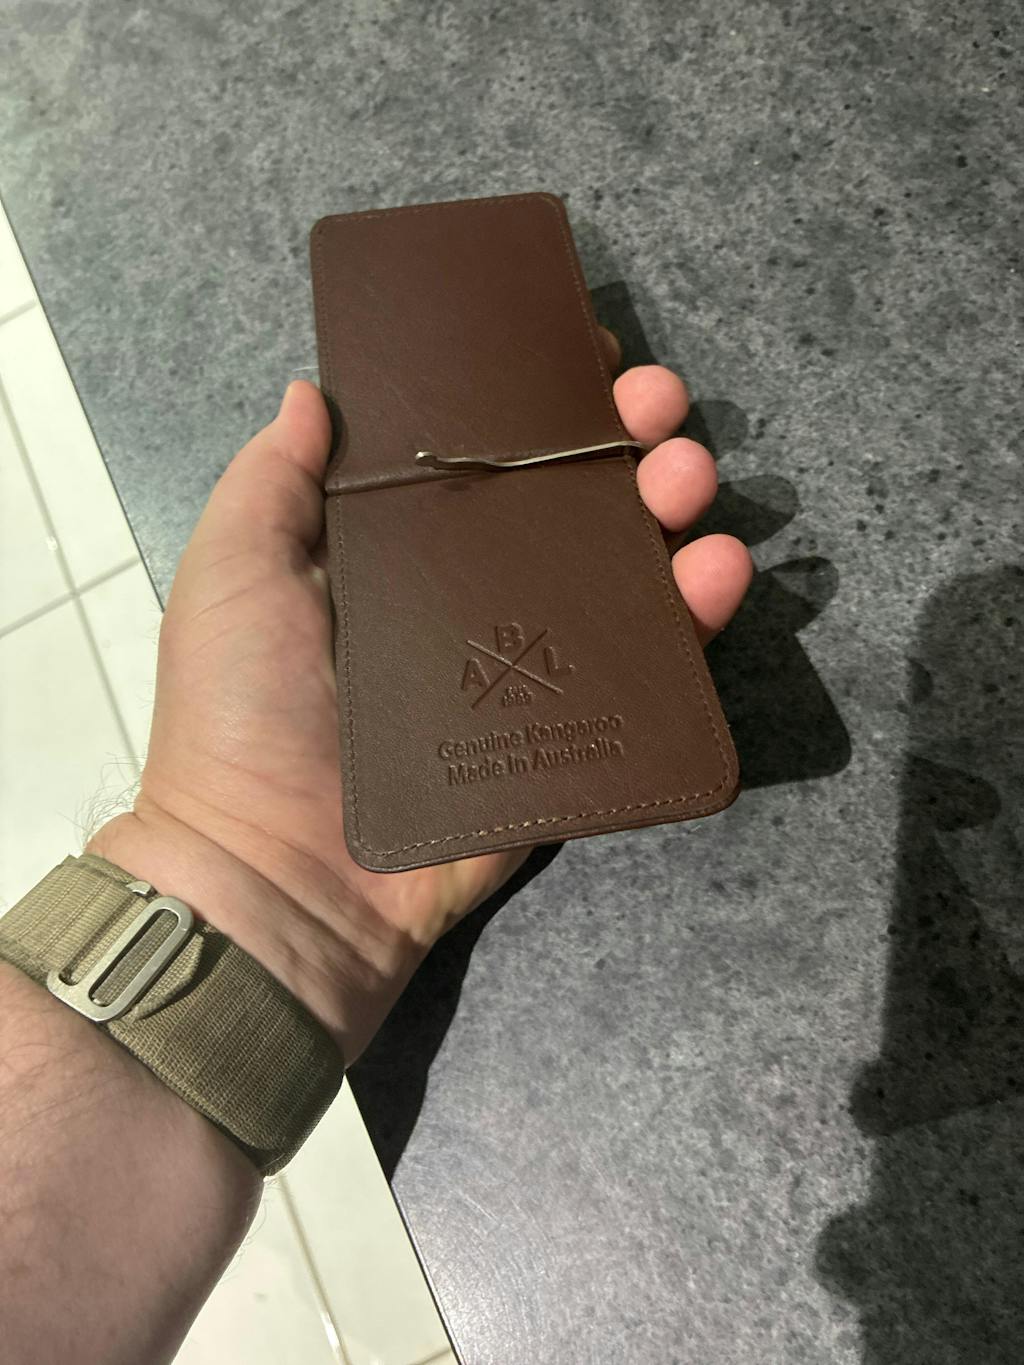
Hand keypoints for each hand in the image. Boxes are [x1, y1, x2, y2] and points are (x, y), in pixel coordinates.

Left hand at [89, 336, 751, 1060]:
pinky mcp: (567, 738)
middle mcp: (470, 602)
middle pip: (567, 509)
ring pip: (620, 579)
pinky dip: (692, 621)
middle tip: (661, 405)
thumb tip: (313, 390)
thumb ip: (271, 482)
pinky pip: (642, 675)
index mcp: (399, 556)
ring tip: (693, 478)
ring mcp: (526, 671)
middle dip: (624, 444)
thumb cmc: (245, 710)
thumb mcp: (233, 573)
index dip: (534, 407)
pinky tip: (718, 572)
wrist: (279, 875)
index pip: (483, 463)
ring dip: (671, 514)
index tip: (578, 354)